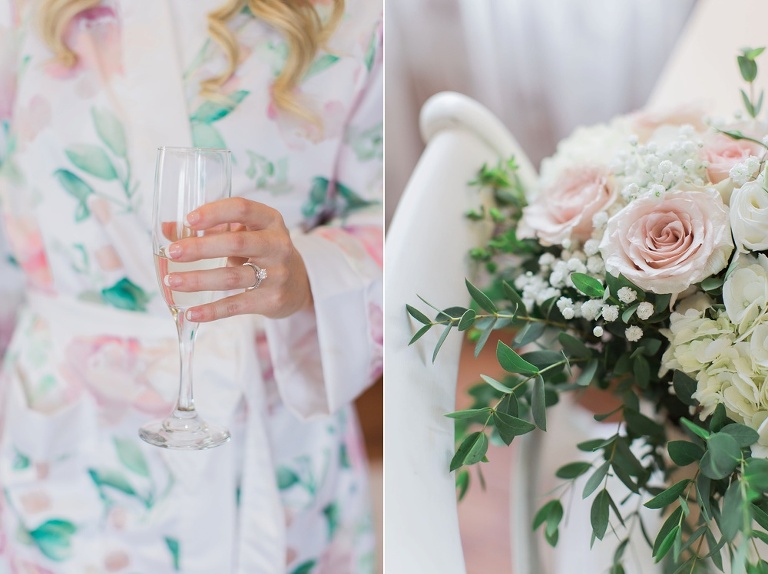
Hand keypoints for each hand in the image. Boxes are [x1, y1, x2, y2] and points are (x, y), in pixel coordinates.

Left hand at [162, 197, 312, 321]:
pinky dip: (212, 310)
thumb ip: (210, 229)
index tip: (189, 219)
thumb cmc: (262, 251)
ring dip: (199, 279)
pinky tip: (192, 312)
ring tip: (173, 281)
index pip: (242, 208)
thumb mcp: (245, 233)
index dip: (214, 212)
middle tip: (173, 252)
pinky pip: (237, 305)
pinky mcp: (271, 300)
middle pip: (236, 243)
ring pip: (233, 276)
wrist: (298, 284)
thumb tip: (167, 229)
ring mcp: (277, 274)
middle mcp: (277, 245)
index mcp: (270, 220)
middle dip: (201, 247)